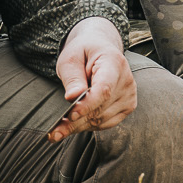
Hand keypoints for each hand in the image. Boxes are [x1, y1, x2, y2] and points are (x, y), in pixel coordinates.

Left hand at [49, 16, 135, 142]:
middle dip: (75, 122)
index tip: (71, 115)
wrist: (100, 51)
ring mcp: (129, 96)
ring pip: (101, 120)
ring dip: (78, 127)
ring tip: (58, 131)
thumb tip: (72, 98)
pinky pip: (105, 123)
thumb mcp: (71, 59)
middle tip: (53, 132)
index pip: (104, 89)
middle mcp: (126, 81)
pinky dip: (86, 127)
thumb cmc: (83, 53)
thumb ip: (72, 78)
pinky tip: (71, 127)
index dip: (88, 104)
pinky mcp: (126, 107)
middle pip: (101, 108)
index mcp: (114, 63)